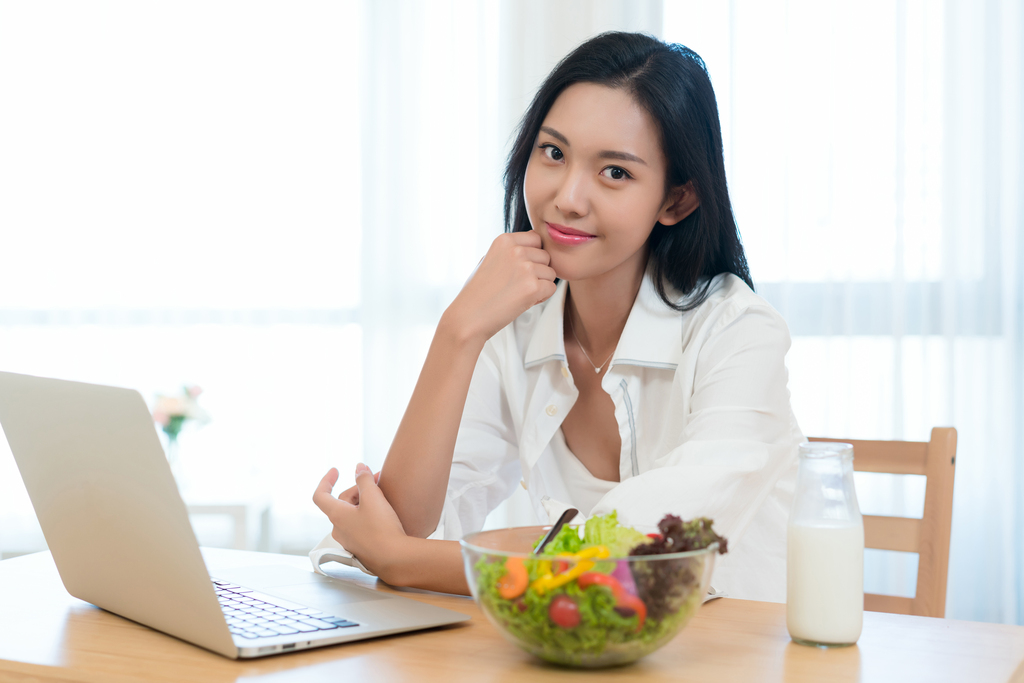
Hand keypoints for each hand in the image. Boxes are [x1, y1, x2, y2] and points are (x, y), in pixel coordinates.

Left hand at [312, 464, 408, 580]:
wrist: (394, 558)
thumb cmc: (381, 528)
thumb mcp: (373, 498)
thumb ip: (364, 479)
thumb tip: (359, 468)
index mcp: (337, 515)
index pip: (320, 495)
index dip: (326, 480)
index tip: (336, 470)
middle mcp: (339, 529)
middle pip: (343, 501)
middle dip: (359, 488)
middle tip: (378, 480)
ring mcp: (349, 540)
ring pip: (352, 513)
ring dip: (365, 501)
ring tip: (384, 495)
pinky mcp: (361, 547)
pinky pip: (360, 525)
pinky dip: (368, 514)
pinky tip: (384, 513)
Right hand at [444, 231, 556, 342]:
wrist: (468, 317)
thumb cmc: (479, 292)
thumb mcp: (490, 259)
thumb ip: (511, 250)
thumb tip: (535, 243)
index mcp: (504, 240)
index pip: (536, 238)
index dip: (532, 255)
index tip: (519, 269)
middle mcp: (516, 250)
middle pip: (546, 256)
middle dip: (537, 271)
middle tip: (516, 285)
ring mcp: (525, 268)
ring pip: (550, 273)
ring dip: (539, 285)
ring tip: (517, 293)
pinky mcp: (532, 286)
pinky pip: (551, 288)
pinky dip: (541, 298)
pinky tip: (522, 301)